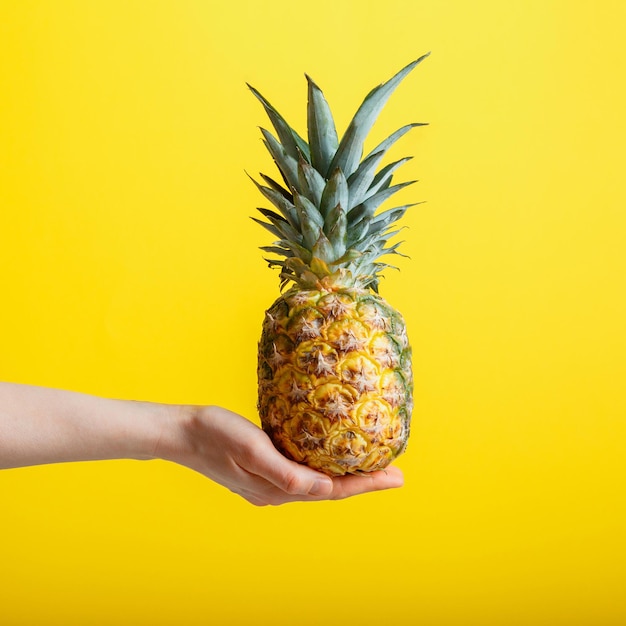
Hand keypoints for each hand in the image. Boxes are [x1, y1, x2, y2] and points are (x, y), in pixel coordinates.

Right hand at [157, 405, 403, 505]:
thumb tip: (323, 489)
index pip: (331, 491)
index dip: (366, 484)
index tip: (395, 478)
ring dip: (346, 476)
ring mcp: (268, 483)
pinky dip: (324, 467)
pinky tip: (331, 457)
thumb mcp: (253, 450)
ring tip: (372, 466)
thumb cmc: (216, 435)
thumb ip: (286, 474)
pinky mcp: (263, 469)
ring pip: (317, 482)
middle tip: (395, 474)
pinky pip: (303, 472)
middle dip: (363, 482)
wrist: (183, 432)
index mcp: (277, 490)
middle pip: (329, 489)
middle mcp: (276, 492)